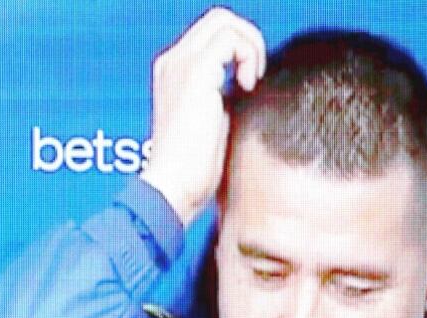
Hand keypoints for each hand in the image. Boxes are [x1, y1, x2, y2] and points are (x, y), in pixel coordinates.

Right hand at [139, 6, 265, 226]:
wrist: (173, 188)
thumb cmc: (192, 171)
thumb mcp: (210, 123)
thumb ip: (222, 97)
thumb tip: (248, 86)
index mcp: (172, 73)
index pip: (211, 37)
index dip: (238, 49)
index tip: (248, 83)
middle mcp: (172, 62)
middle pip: (218, 19)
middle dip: (247, 40)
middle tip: (254, 77)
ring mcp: (181, 64)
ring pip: (225, 21)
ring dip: (250, 46)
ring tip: (252, 81)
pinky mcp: (196, 71)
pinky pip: (231, 38)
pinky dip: (248, 56)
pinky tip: (248, 86)